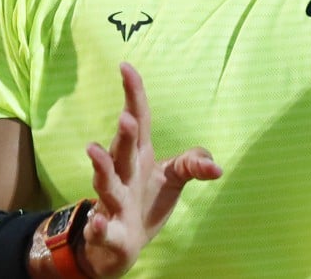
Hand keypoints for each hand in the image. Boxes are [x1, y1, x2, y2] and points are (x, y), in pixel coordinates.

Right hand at [78, 62, 223, 276]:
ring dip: (100, 167)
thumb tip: (218, 167)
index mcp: (139, 155)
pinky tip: (99, 223)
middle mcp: (122, 173)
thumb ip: (193, 164)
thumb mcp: (174, 178)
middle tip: (125, 117)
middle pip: (123, 149)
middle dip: (123, 134)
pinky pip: (101, 229)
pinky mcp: (109, 232)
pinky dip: (98, 227)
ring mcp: (113, 201)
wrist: (122, 244)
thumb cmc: (146, 201)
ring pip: (105, 182)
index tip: (125, 66)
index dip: (133, 94)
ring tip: (93, 151)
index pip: (138, 119)